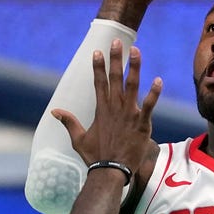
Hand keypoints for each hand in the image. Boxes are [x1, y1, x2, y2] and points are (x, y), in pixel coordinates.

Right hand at [53, 39, 160, 175]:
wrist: (111, 171)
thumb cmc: (95, 157)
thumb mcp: (78, 139)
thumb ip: (68, 122)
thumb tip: (54, 111)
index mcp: (101, 110)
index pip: (99, 83)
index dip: (98, 66)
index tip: (97, 51)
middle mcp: (115, 108)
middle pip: (115, 78)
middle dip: (116, 59)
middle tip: (117, 42)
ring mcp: (129, 115)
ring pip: (132, 86)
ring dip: (134, 67)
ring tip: (136, 51)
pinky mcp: (142, 124)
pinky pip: (150, 105)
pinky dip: (154, 93)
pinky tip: (158, 80)